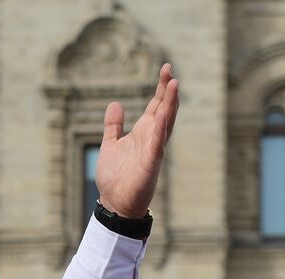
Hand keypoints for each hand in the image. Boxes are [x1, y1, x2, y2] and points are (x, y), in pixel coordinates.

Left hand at [95, 63, 178, 217]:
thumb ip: (113, 125)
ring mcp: (153, 150)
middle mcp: (152, 138)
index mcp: (143, 133)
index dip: (161, 88)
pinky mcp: (151, 164)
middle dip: (167, 90)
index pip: (156, 105)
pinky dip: (160, 130)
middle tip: (170, 69)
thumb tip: (115, 103)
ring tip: (173, 84)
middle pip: (164, 109)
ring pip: (166, 123)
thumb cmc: (115, 177)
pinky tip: (163, 115)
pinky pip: (157, 144)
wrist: (115, 203)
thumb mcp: (110, 144)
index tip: (165, 69)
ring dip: (170, 104)